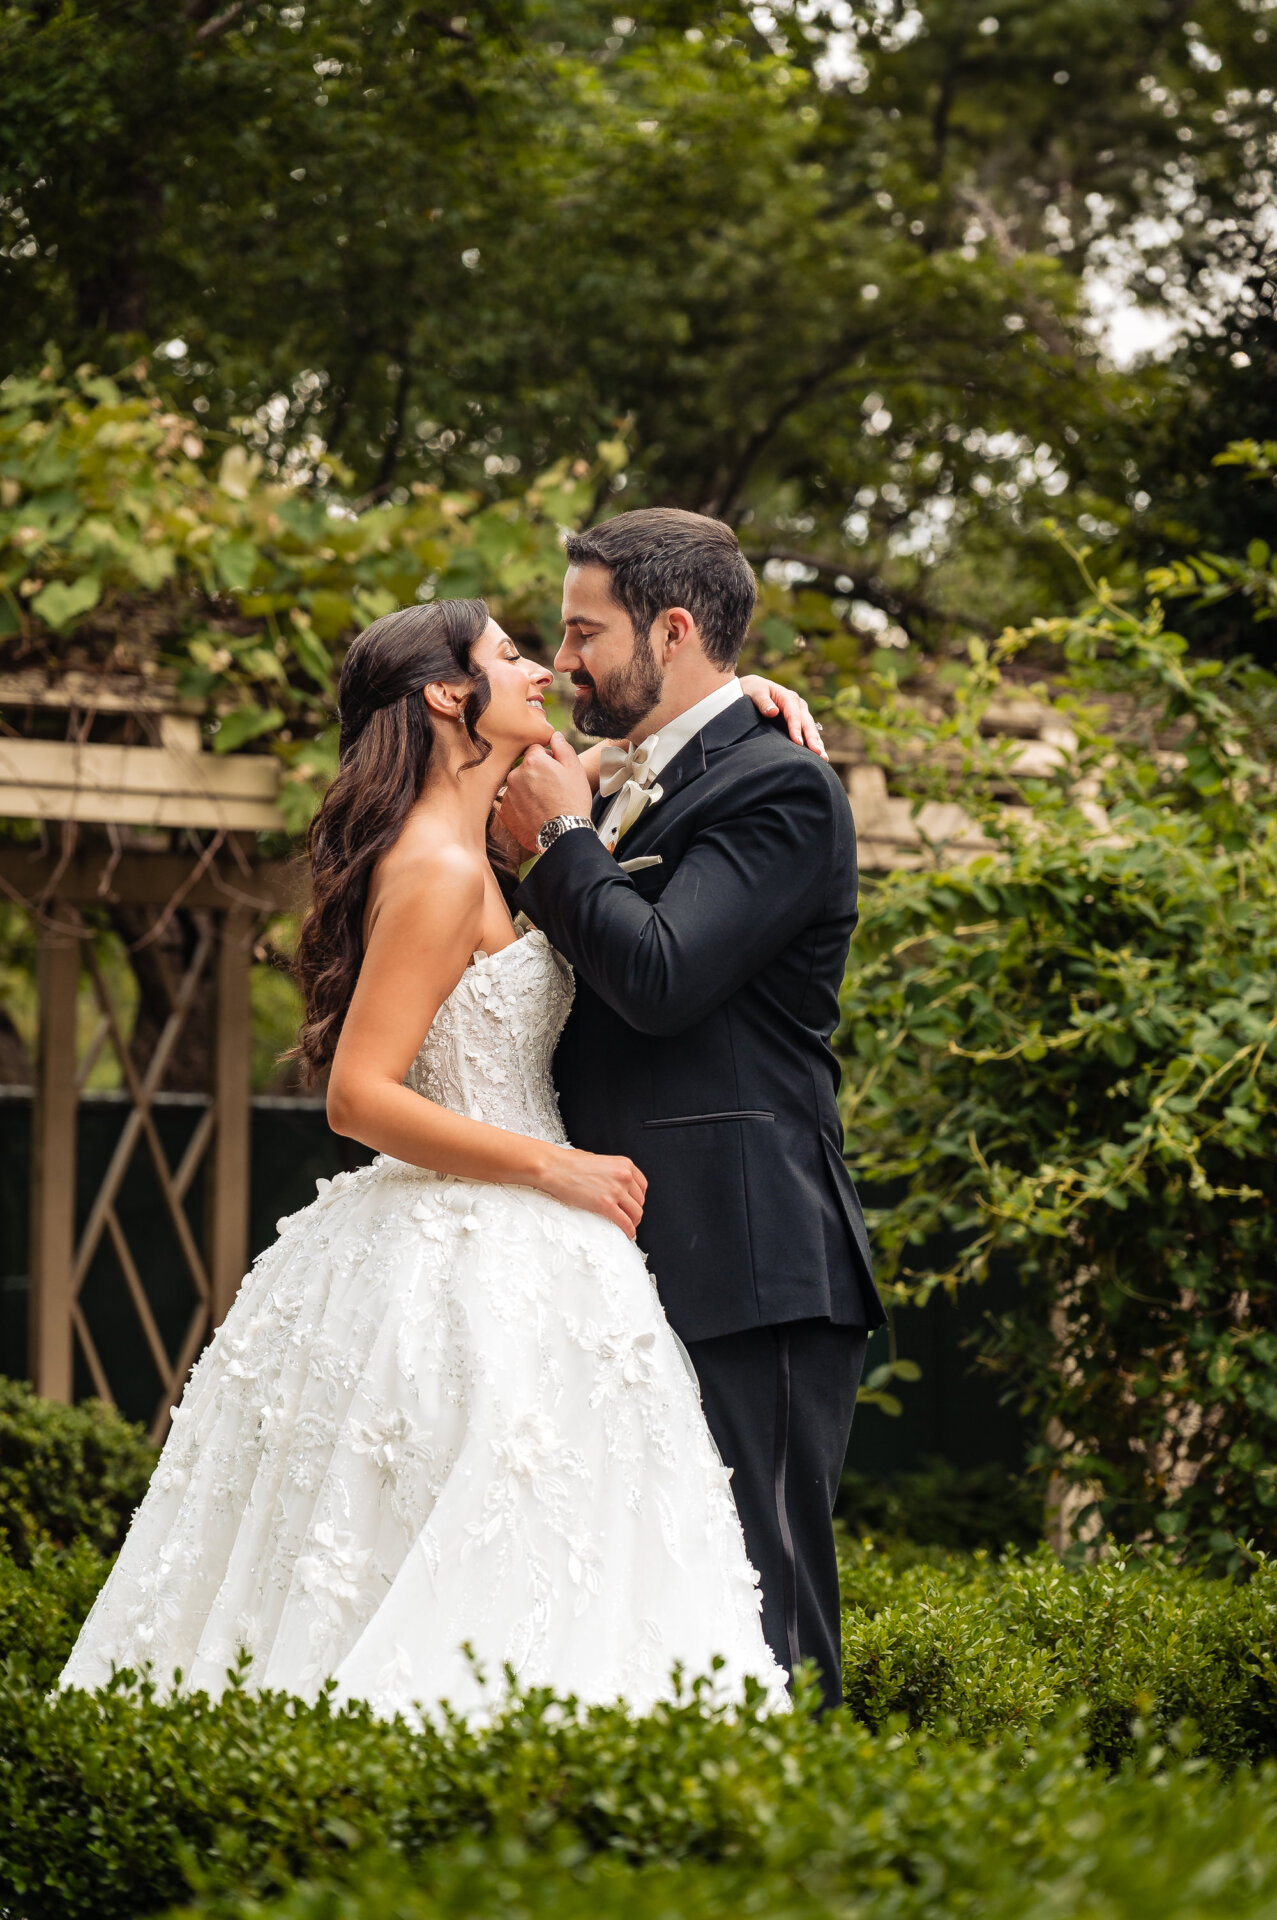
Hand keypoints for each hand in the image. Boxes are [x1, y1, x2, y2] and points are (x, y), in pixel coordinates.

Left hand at [498, 732, 594, 850]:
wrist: (563, 835)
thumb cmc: (572, 802)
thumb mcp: (575, 769)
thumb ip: (562, 747)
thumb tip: (554, 735)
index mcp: (532, 761)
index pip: (535, 751)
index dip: (547, 760)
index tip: (555, 772)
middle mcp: (515, 775)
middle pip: (525, 768)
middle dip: (535, 775)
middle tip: (552, 791)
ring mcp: (508, 795)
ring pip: (518, 786)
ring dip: (528, 791)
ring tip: (544, 805)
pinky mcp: (505, 813)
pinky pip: (512, 804)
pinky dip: (522, 807)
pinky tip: (536, 814)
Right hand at [535, 1145, 647, 1238]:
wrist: (554, 1168)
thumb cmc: (568, 1162)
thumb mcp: (597, 1159)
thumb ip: (609, 1170)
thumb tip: (609, 1179)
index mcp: (624, 1164)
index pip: (642, 1186)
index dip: (638, 1198)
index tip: (633, 1204)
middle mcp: (624, 1176)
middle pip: (639, 1200)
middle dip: (635, 1210)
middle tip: (629, 1217)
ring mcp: (616, 1191)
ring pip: (636, 1213)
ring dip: (633, 1222)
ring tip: (628, 1227)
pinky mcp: (606, 1205)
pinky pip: (625, 1222)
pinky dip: (629, 1231)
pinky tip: (627, 1234)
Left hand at [739, 674, 827, 759]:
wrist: (756, 688)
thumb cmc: (755, 691)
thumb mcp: (756, 693)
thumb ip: (763, 702)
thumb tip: (773, 712)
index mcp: (789, 697)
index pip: (794, 715)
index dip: (796, 729)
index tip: (798, 743)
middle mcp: (799, 705)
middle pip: (807, 723)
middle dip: (813, 739)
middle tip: (818, 754)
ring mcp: (802, 713)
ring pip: (811, 729)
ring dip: (818, 743)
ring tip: (823, 758)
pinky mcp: (801, 720)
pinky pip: (809, 732)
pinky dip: (815, 743)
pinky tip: (819, 755)